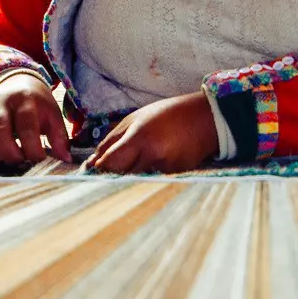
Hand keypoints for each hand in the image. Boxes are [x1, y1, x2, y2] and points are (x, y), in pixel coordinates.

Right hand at [0, 74, 70, 164]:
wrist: (19, 82)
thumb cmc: (37, 104)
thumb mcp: (53, 115)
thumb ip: (59, 137)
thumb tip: (64, 160)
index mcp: (26, 101)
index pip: (26, 126)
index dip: (32, 148)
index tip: (38, 160)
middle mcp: (2, 102)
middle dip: (8, 151)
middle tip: (17, 162)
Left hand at [90, 93, 219, 173]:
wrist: (206, 119)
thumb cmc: (167, 115)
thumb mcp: (135, 119)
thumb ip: (111, 141)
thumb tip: (91, 163)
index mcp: (140, 137)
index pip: (110, 164)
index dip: (98, 171)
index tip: (91, 173)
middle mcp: (153, 156)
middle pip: (121, 178)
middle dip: (109, 179)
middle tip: (102, 178)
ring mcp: (166, 169)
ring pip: (135, 184)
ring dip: (127, 181)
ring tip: (128, 172)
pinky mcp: (176, 178)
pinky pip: (152, 183)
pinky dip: (145, 180)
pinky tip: (151, 169)